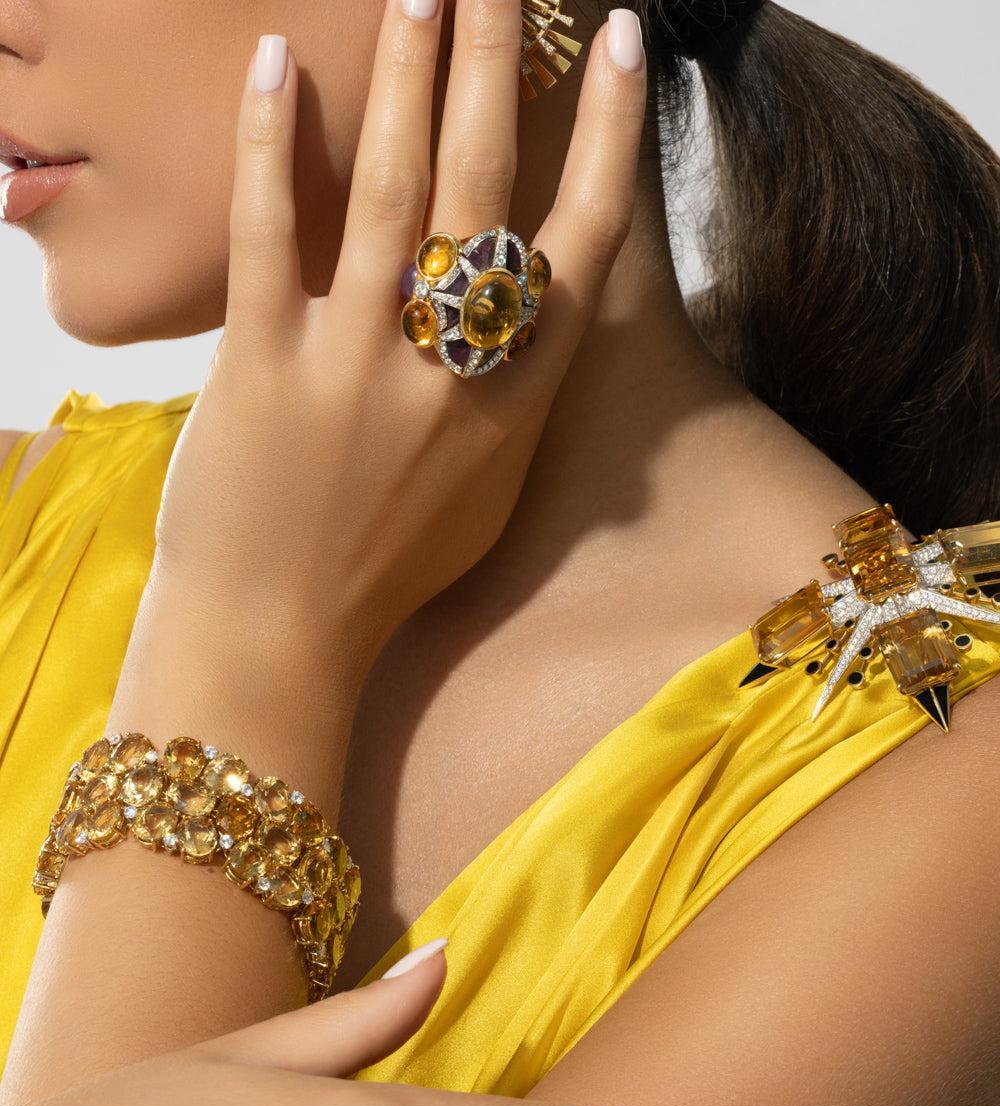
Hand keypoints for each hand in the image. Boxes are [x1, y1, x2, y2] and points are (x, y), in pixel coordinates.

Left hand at [151, 0, 648, 667]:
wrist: (281, 638)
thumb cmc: (385, 575)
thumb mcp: (484, 498)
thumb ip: (515, 406)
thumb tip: (537, 324)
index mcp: (515, 404)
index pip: (581, 246)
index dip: (606, 137)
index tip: (618, 47)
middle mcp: (448, 372)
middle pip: (488, 189)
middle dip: (500, 67)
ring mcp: (355, 364)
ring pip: (394, 190)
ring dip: (409, 75)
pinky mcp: (262, 363)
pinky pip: (270, 231)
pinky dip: (277, 143)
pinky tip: (281, 63)